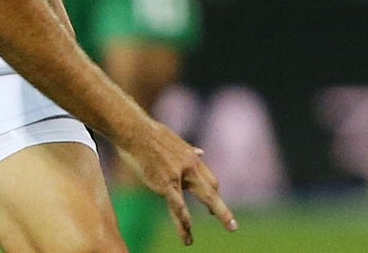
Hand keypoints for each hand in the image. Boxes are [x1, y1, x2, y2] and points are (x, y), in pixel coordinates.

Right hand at [121, 120, 236, 245]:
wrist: (135, 131)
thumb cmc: (150, 134)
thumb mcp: (176, 141)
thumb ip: (189, 149)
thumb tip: (201, 152)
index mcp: (192, 158)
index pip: (209, 179)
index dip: (213, 194)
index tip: (213, 206)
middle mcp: (191, 166)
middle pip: (212, 189)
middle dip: (222, 210)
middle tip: (232, 225)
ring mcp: (180, 174)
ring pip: (202, 198)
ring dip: (208, 217)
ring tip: (202, 237)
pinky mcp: (166, 182)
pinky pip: (178, 205)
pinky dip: (183, 220)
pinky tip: (186, 231)